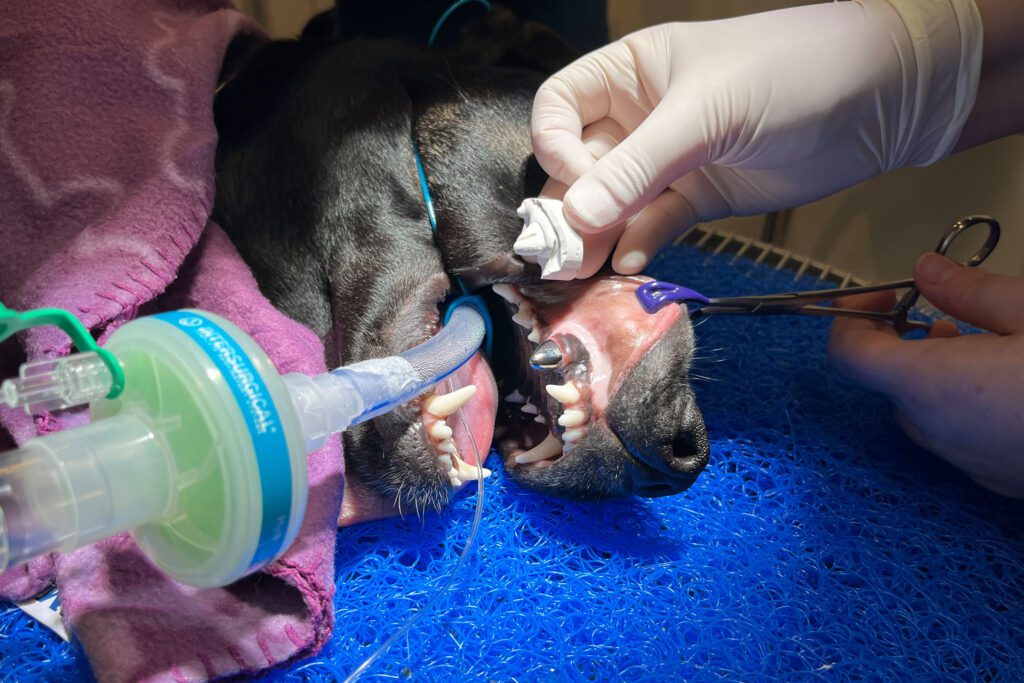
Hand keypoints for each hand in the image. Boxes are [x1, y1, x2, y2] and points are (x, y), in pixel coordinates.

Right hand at [531, 0, 982, 273]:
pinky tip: (632, 264)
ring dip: (599, 235)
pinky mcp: (698, 197)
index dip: (556, 146)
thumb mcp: (706, 111)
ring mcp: (669, 160)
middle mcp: (640, 116)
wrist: (877, 100)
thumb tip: (575, 214)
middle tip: (565, 251)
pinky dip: (640, 245)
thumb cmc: (790, 71)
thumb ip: (639, 165)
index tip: (578, 181)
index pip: (560, 108)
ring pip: (613, 203)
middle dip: (570, 205)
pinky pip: (653, 224)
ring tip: (588, 269)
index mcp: (631, 72)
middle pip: (579, 163)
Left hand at [828, 253, 1023, 496]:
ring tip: (979, 342)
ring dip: (934, 374)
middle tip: (939, 313)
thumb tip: (927, 271)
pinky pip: (959, 437)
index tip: (878, 295)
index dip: (851, 317)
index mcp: (931, 385)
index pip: (850, 354)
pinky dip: (964, 404)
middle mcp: (938, 432)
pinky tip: (1010, 383)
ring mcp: (969, 464)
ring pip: (923, 413)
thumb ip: (971, 291)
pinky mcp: (1000, 481)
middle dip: (902, 343)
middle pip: (888, 384)